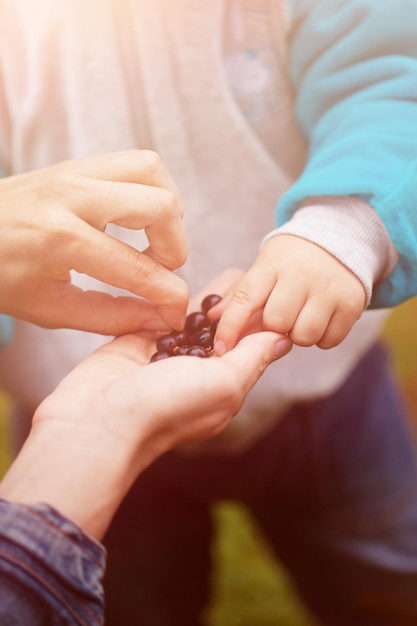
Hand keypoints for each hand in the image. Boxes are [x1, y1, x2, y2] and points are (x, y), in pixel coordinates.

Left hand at [0, 150, 188, 333]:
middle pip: (160, 205)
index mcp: (60, 239)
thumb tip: (159, 319)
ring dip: (167, 209)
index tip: (176, 312)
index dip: (170, 296)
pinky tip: (136, 219)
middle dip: (175, 247)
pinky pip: (133, 163)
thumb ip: (111, 316)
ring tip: (153, 240)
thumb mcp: (50, 309)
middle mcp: (71, 196)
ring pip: (152, 171)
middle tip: (160, 270)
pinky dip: (149, 190)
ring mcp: (73, 171)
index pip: (138, 269)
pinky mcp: (76, 164)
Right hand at [0, 269, 290, 538]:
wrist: (97, 421)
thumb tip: (283, 341)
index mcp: (223, 387)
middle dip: (239, 306)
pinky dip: (173, 301)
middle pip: (223, 332)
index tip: (275, 293)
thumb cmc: (164, 410)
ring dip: (211, 300)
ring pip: (193, 323)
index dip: (261, 321)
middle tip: (254, 276)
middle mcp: (196, 373)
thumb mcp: (223, 385)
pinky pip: (160, 317)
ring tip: (232, 274)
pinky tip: (185, 282)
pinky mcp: (136, 344)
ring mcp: (166, 357)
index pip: (250, 348)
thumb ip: (252, 358)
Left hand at [213, 235, 365, 352]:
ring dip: (298, 335)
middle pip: (276, 323)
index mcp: (272, 265)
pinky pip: (328, 340)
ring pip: (303, 336)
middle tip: (280, 319)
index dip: (230, 327)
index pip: (246, 299)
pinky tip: (320, 319)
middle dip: (273, 328)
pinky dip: (321, 338)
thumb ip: (240, 295)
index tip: (220, 349)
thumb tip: (210, 320)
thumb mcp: (265, 267)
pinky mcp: (352, 302)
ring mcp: (330, 288)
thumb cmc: (292, 260)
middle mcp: (302, 275)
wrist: (342, 236)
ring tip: (300, 318)